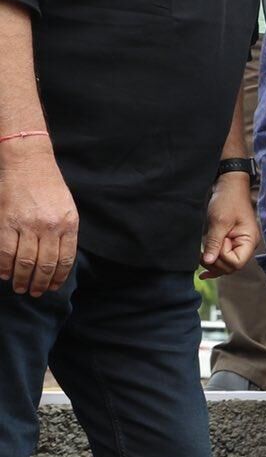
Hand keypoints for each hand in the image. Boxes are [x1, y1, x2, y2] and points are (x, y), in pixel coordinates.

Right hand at [0, 139, 77, 296]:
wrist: (29, 163)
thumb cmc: (50, 186)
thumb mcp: (68, 208)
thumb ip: (65, 232)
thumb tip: (59, 260)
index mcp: (68, 224)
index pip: (65, 259)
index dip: (58, 277)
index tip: (53, 287)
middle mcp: (49, 227)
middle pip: (45, 265)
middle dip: (40, 283)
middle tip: (35, 293)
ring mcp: (27, 225)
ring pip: (25, 261)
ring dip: (22, 278)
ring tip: (20, 287)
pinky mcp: (7, 221)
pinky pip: (5, 250)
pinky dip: (4, 266)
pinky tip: (4, 274)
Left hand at [199, 173, 259, 278]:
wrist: (229, 188)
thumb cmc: (228, 201)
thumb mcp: (220, 221)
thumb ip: (215, 242)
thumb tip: (209, 261)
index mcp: (249, 240)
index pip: (237, 262)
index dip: (223, 257)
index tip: (216, 243)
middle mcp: (246, 246)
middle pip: (231, 267)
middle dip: (216, 261)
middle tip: (204, 250)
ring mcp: (238, 245)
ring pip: (226, 265)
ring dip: (213, 263)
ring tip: (201, 256)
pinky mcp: (230, 243)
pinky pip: (224, 259)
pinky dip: (214, 265)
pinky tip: (204, 272)